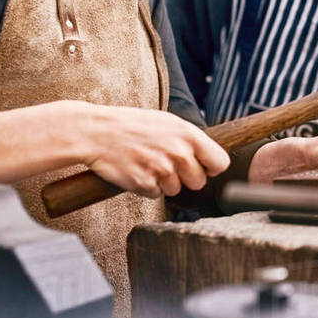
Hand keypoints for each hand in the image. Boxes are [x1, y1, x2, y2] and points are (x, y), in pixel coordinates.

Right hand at [82, 107, 229, 197]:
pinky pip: (156, 195)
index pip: (220, 163)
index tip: (202, 167)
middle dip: (186, 178)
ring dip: (165, 183)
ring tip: (148, 164)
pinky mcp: (144, 184)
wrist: (96, 132)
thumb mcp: (167, 122)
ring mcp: (161, 170)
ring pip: (176, 190)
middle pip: (199, 182)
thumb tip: (208, 155)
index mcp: (188, 134)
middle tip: (168, 165)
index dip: (211, 167)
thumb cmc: (132, 124)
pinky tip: (137, 170)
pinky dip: (147, 187)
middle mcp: (178, 153)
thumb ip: (189, 138)